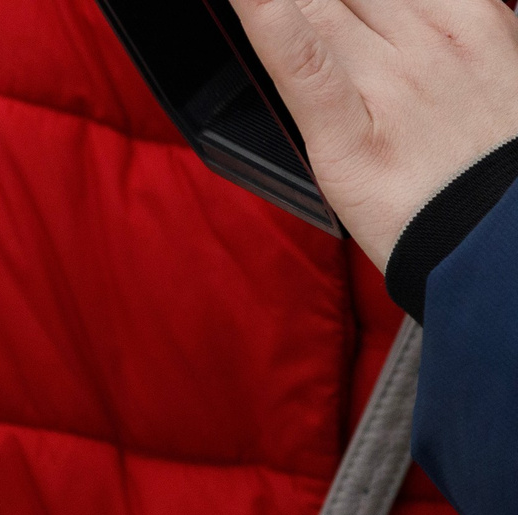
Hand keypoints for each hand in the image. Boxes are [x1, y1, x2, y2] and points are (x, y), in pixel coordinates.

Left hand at [223, 0, 517, 267]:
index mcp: (465, 17)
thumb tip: (392, 16)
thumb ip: (433, 30)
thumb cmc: (487, 159)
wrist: (504, 241)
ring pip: (318, 6)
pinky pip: (303, 67)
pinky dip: (269, 25)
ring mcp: (388, 86)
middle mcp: (425, 40)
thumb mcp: (484, 66)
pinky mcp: (346, 140)